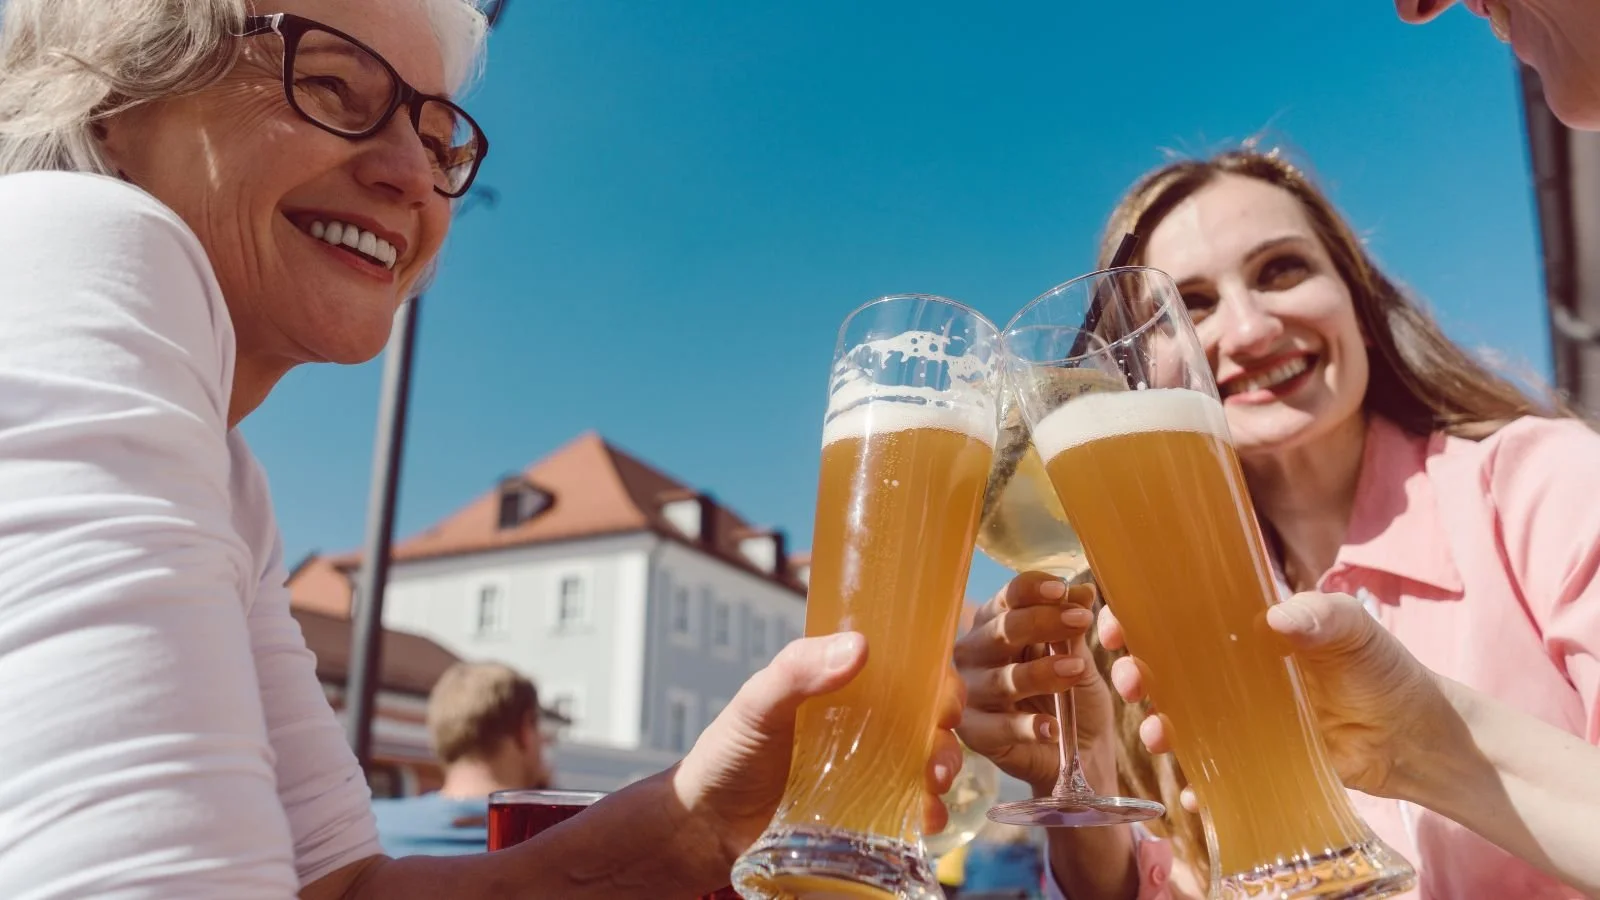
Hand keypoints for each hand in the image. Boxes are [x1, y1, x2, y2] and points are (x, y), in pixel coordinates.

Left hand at [673, 632, 964, 867]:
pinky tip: (924, 819)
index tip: (944, 699)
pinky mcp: (868, 814)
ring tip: (932, 788)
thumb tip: (859, 647)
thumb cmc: (728, 755)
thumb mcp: (758, 703)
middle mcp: (865, 726)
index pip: (905, 670)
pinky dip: (928, 812)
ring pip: (926, 762)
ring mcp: (869, 771)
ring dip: (943, 771)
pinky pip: (911, 809)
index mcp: (844, 688)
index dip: (936, 679)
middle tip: (939, 755)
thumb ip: (798, 671)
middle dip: (946, 734)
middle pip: (926, 719)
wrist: (705, 828)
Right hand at [954, 571, 1114, 793]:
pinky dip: (1026, 727)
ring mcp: (972, 693)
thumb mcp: (1080, 658)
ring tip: (1075, 669)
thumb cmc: (1074, 697)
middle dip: (1042, 622)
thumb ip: (1074, 630)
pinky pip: (998, 728)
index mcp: (998, 625)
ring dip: (1040, 673)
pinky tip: (1052, 727)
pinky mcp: (976, 733)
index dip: (1032, 590)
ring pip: (1002, 679)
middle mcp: (976, 653)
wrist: (1082, 752)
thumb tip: (1083, 591)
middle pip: (1001, 631)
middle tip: (1080, 621)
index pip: (1008, 599)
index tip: (1062, 590)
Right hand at [1101, 591, 1448, 810]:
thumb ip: (1320, 615)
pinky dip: (1195, 785)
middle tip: (1131, 681)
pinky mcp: (1255, 758)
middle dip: (1135, 673)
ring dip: (1157, 727)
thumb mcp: (1355, 631)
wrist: (1418, 738)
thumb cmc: (1384, 670)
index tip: (1116, 623)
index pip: (1178, 614)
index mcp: (1246, 628)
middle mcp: (1232, 671)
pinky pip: (1213, 772)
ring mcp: (1240, 717)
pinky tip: (1191, 793)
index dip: (1138, 616)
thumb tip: (1275, 619)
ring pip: (1179, 719)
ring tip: (1158, 736)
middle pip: (1164, 667)